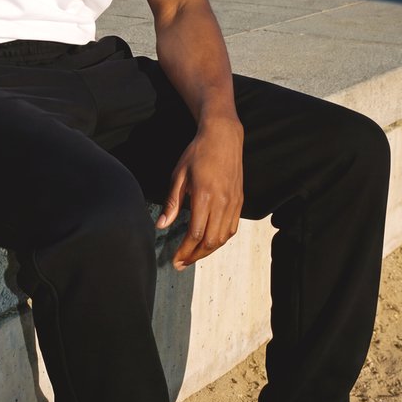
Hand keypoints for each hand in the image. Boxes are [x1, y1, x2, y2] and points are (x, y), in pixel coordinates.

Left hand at [156, 114, 243, 269]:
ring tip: (193, 257)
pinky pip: (232, 228)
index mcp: (204, 196)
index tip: (175, 259)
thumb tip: (161, 225)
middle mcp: (222, 202)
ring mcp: (233, 202)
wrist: (223, 137)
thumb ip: (172, 203)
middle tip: (181, 264)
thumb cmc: (198, 153)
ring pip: (223, 237)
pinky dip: (221, 240)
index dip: (184, 251)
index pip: (195, 233)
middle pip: (210, 241)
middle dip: (194, 256)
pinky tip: (210, 243)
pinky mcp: (240, 201)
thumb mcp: (179, 175)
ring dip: (208, 251)